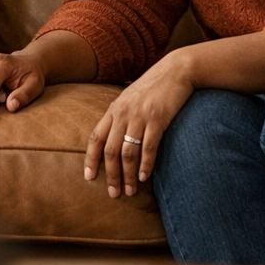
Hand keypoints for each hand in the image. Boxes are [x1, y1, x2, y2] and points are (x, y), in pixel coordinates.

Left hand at [85, 56, 193, 198]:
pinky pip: (148, 147)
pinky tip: (144, 176)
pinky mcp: (158, 119)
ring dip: (128, 175)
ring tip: (130, 190)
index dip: (90, 159)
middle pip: (111, 150)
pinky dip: (146, 164)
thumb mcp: (130, 98)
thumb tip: (114, 138)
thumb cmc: (153, 87)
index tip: (88, 178)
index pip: (96, 138)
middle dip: (111, 175)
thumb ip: (121, 116)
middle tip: (113, 194)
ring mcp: (140, 116)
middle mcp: (123, 114)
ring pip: (128, 152)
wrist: (176, 70)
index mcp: (114, 110)